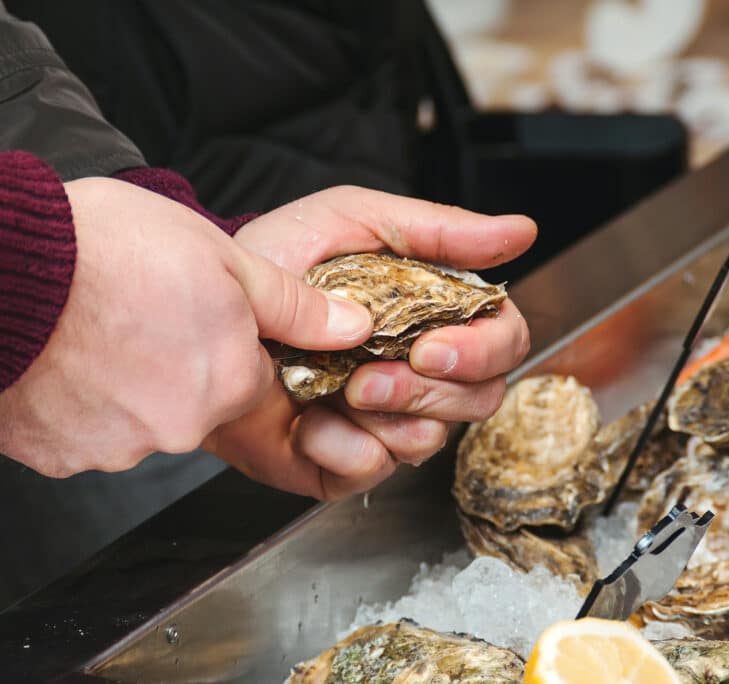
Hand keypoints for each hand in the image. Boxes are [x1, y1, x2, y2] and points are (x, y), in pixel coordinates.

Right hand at [0, 178, 372, 476]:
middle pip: (189, 404)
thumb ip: (291, 303)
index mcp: (225, 381)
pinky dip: (67, 405)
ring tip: (83, 330)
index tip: (183, 311)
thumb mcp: (220, 256)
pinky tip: (51, 360)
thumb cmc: (106, 251)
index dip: (216, 340)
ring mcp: (112, 448)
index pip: (245, 378)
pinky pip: (75, 433)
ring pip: (129, 420)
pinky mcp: (55, 455)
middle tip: (129, 313)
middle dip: (167, 365)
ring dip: (113, 385)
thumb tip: (352, 328)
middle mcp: (177, 429)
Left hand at [206, 186, 534, 499]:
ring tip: (335, 388)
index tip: (433, 346)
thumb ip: (438, 230)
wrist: (207, 307)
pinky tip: (306, 419)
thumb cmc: (279, 257)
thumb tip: (520, 232)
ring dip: (384, 415)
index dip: (482, 351)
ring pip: (428, 441)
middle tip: (371, 374)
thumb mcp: (354, 220)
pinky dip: (340, 447)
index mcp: (433, 316)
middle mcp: (416, 372)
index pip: (502, 341)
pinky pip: (369, 470)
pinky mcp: (338, 458)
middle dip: (427, 390)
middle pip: (478, 399)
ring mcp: (380, 419)